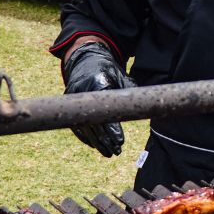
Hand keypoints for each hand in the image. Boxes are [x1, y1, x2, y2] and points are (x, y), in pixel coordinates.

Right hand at [61, 39, 133, 157]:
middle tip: (116, 151)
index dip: (112, 128)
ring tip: (108, 152)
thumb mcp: (121, 76)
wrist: (85, 61)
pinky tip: (94, 145)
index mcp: (97, 84)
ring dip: (96, 142)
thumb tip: (144, 107)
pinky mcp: (69, 105)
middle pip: (94, 123)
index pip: (104, 112)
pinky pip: (76, 125)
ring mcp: (73, 99)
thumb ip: (129, 91)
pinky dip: (85, 137)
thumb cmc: (108, 70)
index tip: (120, 141)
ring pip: (84, 126)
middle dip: (105, 139)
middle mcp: (82, 92)